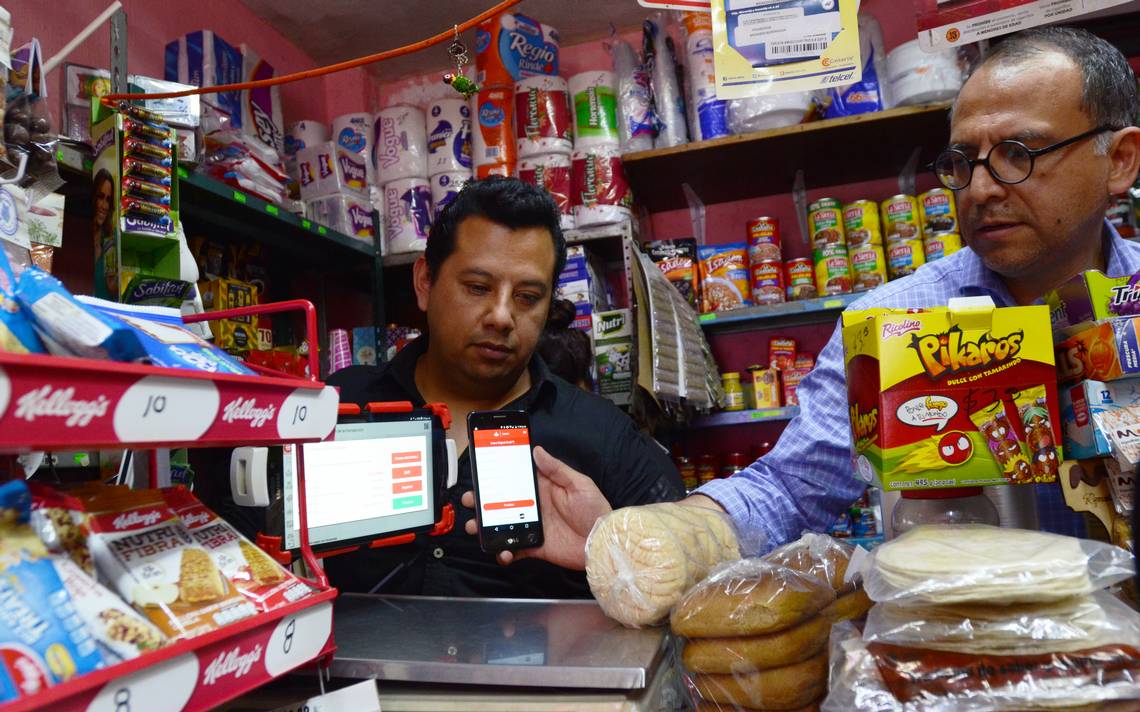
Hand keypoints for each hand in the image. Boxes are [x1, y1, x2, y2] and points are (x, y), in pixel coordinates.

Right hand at [463, 446, 611, 569]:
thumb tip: (537, 450)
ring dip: (486, 526)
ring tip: (475, 527)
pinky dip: (504, 552)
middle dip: (483, 501)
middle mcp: (534, 507)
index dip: (498, 476)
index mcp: (544, 488)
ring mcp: (533, 527)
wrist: (604, 542)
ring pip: (503, 525)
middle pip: (502, 502)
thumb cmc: (596, 510)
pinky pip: (514, 550)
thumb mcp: (579, 484)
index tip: (481, 473)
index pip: (516, 479)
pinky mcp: (535, 547)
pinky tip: (501, 552)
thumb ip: (557, 469)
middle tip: (470, 500)